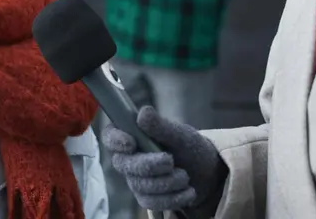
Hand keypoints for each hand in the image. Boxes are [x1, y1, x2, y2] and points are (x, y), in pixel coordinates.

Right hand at [102, 106, 226, 212]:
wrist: (205, 172)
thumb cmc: (188, 147)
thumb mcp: (180, 134)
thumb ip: (160, 125)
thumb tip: (142, 112)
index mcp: (132, 135)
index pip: (110, 136)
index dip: (116, 140)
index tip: (131, 143)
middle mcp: (128, 157)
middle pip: (124, 164)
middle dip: (148, 165)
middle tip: (170, 161)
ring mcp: (135, 179)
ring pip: (140, 185)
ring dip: (166, 183)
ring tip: (185, 177)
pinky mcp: (146, 197)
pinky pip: (151, 202)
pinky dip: (173, 198)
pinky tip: (188, 192)